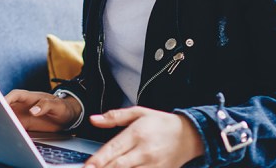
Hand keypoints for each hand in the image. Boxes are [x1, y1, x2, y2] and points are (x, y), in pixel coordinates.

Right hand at [4, 89, 81, 131]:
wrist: (67, 117)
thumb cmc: (62, 107)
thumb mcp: (57, 105)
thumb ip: (45, 106)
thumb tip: (33, 110)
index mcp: (30, 97)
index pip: (15, 95)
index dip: (7, 98)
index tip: (1, 104)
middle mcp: (23, 105)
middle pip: (8, 106)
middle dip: (0, 111)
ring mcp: (23, 115)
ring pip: (9, 117)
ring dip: (4, 122)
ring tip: (1, 130)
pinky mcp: (24, 125)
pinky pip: (14, 127)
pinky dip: (10, 131)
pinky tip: (9, 136)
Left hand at [83, 107, 203, 167]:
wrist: (189, 136)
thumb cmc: (162, 124)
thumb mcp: (139, 113)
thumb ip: (114, 116)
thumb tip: (94, 119)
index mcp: (137, 134)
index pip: (113, 149)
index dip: (98, 160)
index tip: (87, 166)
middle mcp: (144, 152)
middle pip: (118, 166)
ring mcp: (153, 166)